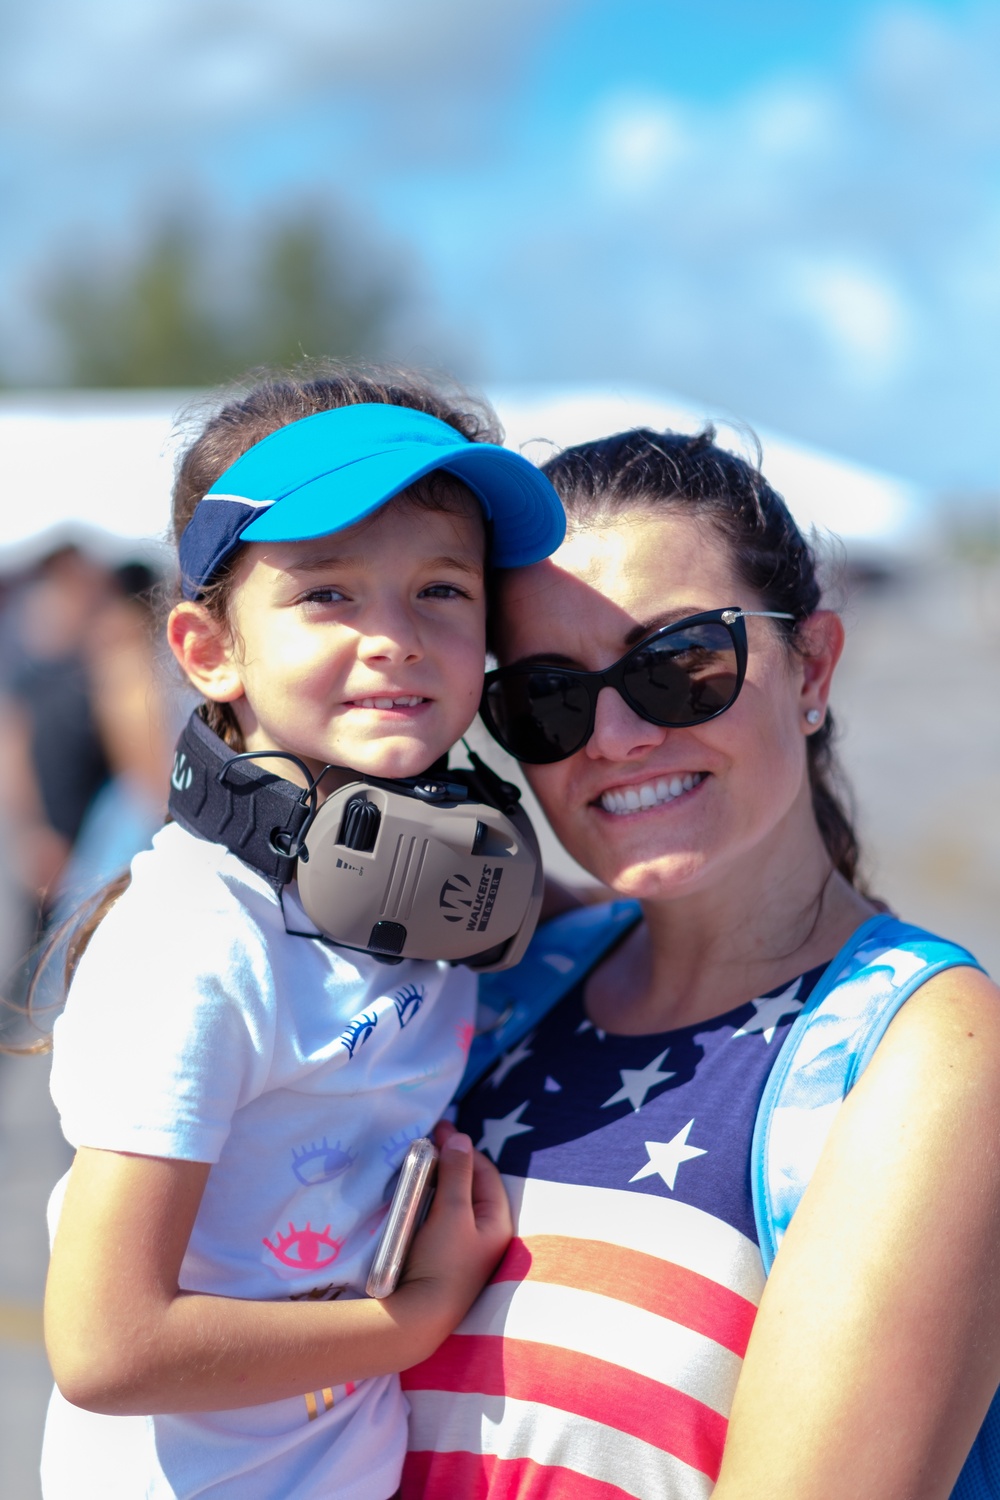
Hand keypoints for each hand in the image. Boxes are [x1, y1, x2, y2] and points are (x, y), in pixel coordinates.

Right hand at [388, 1121, 511, 1354]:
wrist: (418, 1318)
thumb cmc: (442, 1262)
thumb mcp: (452, 1212)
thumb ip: (456, 1172)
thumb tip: (460, 1137)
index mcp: (497, 1221)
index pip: (483, 1170)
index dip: (461, 1147)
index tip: (437, 1129)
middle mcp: (486, 1234)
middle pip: (470, 1184)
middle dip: (449, 1161)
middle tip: (425, 1142)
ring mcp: (466, 1247)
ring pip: (454, 1200)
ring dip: (438, 1179)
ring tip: (418, 1162)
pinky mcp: (445, 1257)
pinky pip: (441, 1217)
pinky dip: (429, 1200)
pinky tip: (414, 1194)